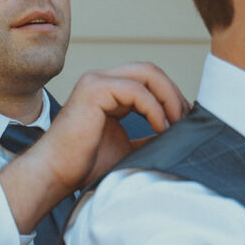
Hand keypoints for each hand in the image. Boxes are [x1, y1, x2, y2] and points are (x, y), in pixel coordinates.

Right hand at [0, 63, 188, 230]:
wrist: (56, 173)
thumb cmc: (85, 165)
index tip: (186, 121)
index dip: (171, 96)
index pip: (149, 80)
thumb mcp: (129, 148)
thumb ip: (150, 136)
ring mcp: (96, 81)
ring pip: (146, 73)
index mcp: (109, 91)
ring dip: (168, 97)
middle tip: (187, 120)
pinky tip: (160, 127)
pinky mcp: (94, 88)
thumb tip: (180, 135)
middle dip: (174, 93)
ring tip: (177, 123)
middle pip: (151, 71)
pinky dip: (154, 107)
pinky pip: (136, 90)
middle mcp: (102, 80)